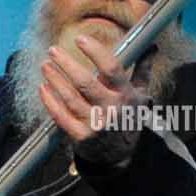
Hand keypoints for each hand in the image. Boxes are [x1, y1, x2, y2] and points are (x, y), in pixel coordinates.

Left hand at [41, 32, 145, 166]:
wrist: (124, 156)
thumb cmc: (129, 118)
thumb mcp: (141, 95)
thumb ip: (143, 70)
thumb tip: (151, 47)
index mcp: (125, 95)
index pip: (111, 69)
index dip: (95, 52)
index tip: (80, 39)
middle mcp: (111, 109)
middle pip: (85, 82)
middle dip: (66, 64)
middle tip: (53, 50)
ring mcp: (95, 124)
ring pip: (70, 98)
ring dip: (55, 79)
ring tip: (45, 65)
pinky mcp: (81, 137)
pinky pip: (61, 116)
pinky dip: (50, 101)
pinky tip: (43, 88)